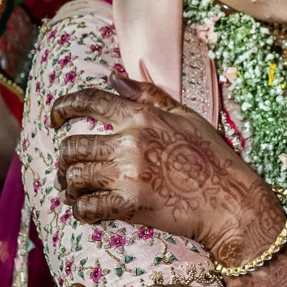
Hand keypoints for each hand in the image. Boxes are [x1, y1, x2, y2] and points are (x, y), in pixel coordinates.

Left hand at [50, 72, 285, 268]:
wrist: (231, 202)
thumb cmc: (214, 159)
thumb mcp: (186, 116)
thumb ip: (148, 95)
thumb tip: (113, 76)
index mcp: (143, 117)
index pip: (90, 101)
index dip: (64, 107)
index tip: (55, 118)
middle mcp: (131, 142)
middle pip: (72, 145)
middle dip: (65, 159)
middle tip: (70, 169)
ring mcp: (129, 174)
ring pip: (74, 176)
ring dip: (70, 186)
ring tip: (77, 191)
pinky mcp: (131, 204)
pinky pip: (87, 207)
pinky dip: (81, 210)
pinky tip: (89, 210)